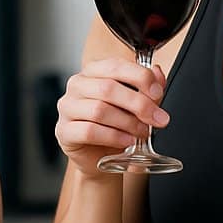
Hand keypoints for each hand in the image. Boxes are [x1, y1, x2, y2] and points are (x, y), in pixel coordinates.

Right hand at [56, 59, 168, 175]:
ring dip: (127, 123)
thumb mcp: (135, 105)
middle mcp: (77, 85)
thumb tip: (158, 74)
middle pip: (107, 88)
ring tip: (142, 132)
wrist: (99, 156)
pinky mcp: (64, 131)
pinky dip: (113, 137)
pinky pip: (90, 131)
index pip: (115, 66)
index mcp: (93, 72)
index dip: (140, 77)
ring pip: (99, 110)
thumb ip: (147, 89)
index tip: (157, 93)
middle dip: (138, 104)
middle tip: (157, 118)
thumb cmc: (115, 125)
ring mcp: (68, 107)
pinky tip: (127, 141)